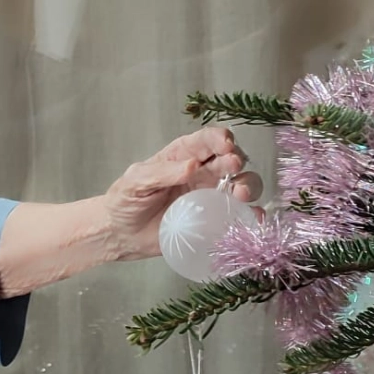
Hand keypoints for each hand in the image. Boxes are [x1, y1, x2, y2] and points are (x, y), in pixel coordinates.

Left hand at [103, 127, 262, 260]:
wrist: (121, 235)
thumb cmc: (125, 201)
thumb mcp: (135, 182)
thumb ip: (162, 172)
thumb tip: (192, 165)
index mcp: (182, 156)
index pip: (206, 140)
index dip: (219, 138)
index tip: (225, 144)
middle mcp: (202, 172)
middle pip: (229, 160)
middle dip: (235, 160)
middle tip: (233, 166)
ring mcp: (209, 196)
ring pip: (241, 184)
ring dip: (246, 185)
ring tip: (239, 193)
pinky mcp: (213, 220)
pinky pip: (238, 215)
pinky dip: (250, 215)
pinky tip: (253, 217)